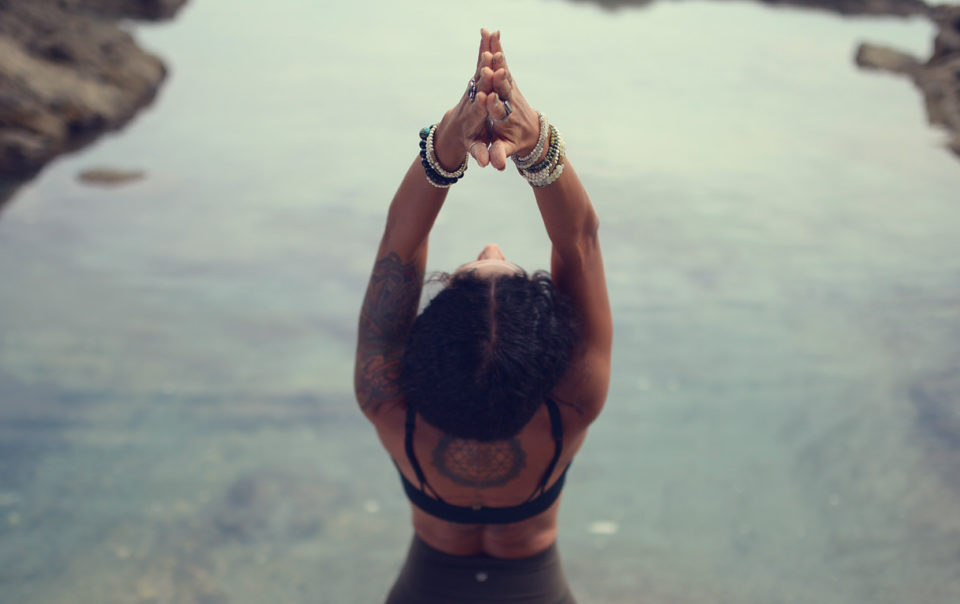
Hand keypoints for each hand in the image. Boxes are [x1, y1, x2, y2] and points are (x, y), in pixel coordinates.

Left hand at [434, 29, 496, 168]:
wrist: (454, 129)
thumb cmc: (469, 141)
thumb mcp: (474, 149)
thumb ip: (479, 153)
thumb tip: (484, 163)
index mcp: (472, 118)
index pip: (476, 111)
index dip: (480, 104)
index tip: (484, 96)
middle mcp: (471, 100)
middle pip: (477, 87)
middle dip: (483, 75)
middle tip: (487, 61)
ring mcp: (472, 88)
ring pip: (478, 69)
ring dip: (483, 54)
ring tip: (488, 38)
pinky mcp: (475, 79)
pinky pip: (480, 62)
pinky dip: (485, 48)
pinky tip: (489, 32)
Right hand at [477, 32, 541, 170]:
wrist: (534, 133)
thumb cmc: (516, 143)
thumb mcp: (508, 150)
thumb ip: (501, 154)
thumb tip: (497, 165)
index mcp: (507, 119)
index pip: (500, 112)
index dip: (494, 106)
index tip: (488, 99)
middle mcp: (510, 102)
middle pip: (504, 89)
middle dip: (498, 78)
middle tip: (492, 65)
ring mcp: (511, 90)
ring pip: (504, 71)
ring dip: (499, 57)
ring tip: (492, 42)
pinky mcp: (510, 81)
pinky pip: (503, 63)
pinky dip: (497, 49)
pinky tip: (492, 33)